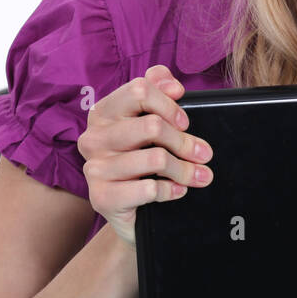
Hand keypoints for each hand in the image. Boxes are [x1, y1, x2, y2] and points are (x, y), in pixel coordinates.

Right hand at [77, 64, 215, 246]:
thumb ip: (158, 93)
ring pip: (156, 158)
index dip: (170, 105)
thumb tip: (172, 84)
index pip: (139, 90)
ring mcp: (94, 168)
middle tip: (203, 154)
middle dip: (185, 141)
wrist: (132, 214)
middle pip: (152, 125)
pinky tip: (177, 192)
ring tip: (198, 176)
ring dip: (185, 170)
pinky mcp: (101, 197)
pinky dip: (171, 190)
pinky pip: (148, 188)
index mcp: (103, 113)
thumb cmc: (143, 165)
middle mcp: (93, 138)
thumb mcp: (151, 125)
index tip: (185, 122)